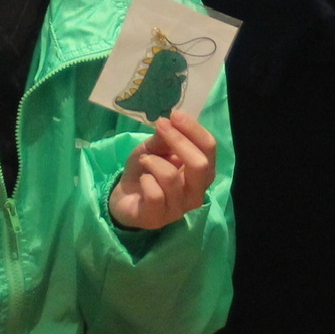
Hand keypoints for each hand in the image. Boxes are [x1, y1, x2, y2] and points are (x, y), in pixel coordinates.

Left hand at [108, 113, 218, 230]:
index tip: (175, 115)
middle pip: (200, 166)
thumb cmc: (146, 171)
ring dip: (154, 161)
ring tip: (145, 160)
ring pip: (172, 178)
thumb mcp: (154, 148)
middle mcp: (196, 193)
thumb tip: (171, 120)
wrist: (124, 198)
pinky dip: (145, 180)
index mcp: (201, 173)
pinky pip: (155, 194)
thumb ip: (164, 137)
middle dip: (179, 141)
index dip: (194, 130)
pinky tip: (142, 180)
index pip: (209, 149)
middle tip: (161, 127)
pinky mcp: (157, 218)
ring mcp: (178, 209)